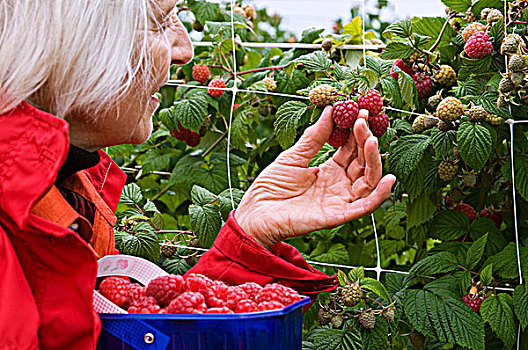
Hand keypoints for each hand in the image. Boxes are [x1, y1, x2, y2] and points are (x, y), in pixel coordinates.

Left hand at [234, 106, 395, 247]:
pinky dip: (379, 195)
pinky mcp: (338, 215)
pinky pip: (365, 206)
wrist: (255, 213)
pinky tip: (389, 178)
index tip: (361, 110)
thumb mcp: (293, 156)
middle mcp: (339, 185)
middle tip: (364, 119)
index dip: (357, 131)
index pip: (351, 149)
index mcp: (329, 171)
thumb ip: (313, 137)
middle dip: (366, 140)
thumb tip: (329, 110)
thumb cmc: (270, 187)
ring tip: (371, 139)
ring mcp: (340, 200)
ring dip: (373, 160)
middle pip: (362, 162)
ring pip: (368, 180)